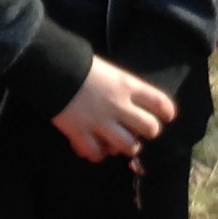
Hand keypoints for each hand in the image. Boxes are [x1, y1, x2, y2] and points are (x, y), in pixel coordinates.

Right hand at [53, 57, 176, 162]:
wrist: (50, 69)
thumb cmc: (79, 64)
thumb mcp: (109, 71)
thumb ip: (123, 88)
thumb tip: (131, 103)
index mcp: (127, 85)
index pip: (159, 101)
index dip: (167, 111)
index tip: (168, 116)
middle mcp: (119, 105)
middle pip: (150, 128)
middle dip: (148, 132)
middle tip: (140, 131)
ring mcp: (101, 122)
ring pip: (128, 146)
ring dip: (127, 147)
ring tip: (120, 144)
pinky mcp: (81, 133)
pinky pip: (97, 154)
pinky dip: (97, 154)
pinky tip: (96, 149)